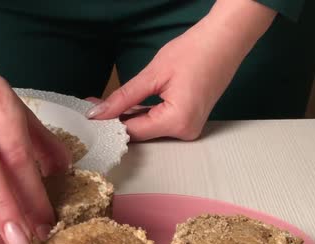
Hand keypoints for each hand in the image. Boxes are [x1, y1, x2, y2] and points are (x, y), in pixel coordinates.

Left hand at [88, 0, 275, 140]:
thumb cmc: (195, 52)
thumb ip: (123, 98)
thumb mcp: (152, 74)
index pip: (132, 132)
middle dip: (115, 120)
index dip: (108, 124)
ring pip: (148, 128)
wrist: (226, 39)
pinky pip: (159, 121)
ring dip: (127, 117)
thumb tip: (98, 114)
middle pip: (140, 132)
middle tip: (92, 106)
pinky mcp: (189, 120)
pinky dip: (142, 113)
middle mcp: (185, 132)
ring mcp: (189, 128)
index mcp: (177, 122)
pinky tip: (125, 106)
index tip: (88, 116)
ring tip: (103, 104)